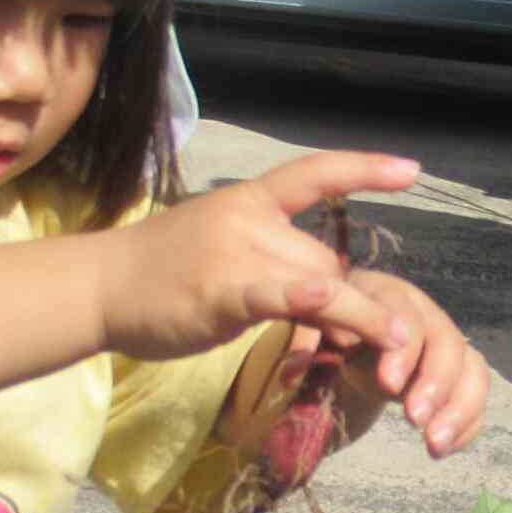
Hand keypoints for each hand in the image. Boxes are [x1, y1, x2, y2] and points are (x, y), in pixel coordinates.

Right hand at [94, 152, 420, 362]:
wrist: (99, 286)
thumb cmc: (164, 274)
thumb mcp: (226, 253)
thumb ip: (278, 266)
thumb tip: (335, 299)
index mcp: (249, 200)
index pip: (314, 174)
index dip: (364, 169)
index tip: (412, 169)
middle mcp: (247, 218)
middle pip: (322, 260)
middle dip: (343, 303)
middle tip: (356, 338)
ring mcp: (235, 252)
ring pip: (317, 283)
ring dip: (355, 319)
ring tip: (391, 343)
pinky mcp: (222, 290)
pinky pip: (278, 294)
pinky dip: (309, 302)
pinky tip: (334, 305)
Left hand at [313, 271, 488, 458]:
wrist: (344, 342)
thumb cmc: (324, 333)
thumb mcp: (310, 331)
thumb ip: (305, 341)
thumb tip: (299, 363)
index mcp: (385, 295)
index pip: (405, 312)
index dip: (403, 348)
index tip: (388, 386)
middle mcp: (424, 314)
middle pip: (447, 341)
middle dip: (436, 382)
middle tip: (415, 420)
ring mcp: (445, 343)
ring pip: (472, 367)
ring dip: (459, 407)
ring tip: (434, 445)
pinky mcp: (456, 373)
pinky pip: (475, 394)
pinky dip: (468, 422)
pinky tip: (445, 449)